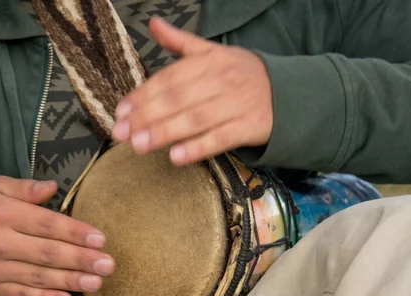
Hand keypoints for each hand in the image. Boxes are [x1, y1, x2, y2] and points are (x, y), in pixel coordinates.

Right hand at [0, 176, 113, 295]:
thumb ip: (25, 188)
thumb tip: (52, 188)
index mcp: (3, 213)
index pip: (47, 224)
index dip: (75, 233)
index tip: (100, 239)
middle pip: (47, 253)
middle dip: (81, 259)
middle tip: (108, 264)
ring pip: (39, 277)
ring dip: (70, 281)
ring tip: (96, 282)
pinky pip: (22, 295)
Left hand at [111, 16, 273, 165]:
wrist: (289, 93)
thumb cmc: (242, 74)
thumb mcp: (214, 53)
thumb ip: (181, 42)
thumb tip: (153, 24)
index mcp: (210, 60)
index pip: (170, 78)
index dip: (143, 95)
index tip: (121, 111)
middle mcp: (223, 80)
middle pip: (178, 99)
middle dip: (146, 116)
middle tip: (122, 133)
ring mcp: (237, 104)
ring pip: (195, 119)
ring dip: (164, 133)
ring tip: (139, 145)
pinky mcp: (249, 128)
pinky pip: (220, 139)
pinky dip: (198, 148)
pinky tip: (176, 157)